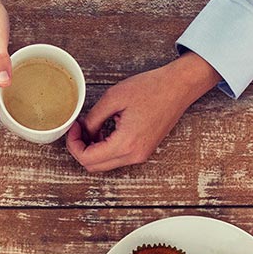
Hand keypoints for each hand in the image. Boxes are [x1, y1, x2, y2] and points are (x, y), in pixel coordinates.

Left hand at [68, 54, 220, 171]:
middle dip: (80, 149)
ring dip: (92, 149)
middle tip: (78, 128)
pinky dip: (105, 148)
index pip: (87, 159)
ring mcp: (140, 155)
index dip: (73, 144)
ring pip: (105, 164)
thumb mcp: (114, 98)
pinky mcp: (143, 150)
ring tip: (91, 126)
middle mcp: (134, 155)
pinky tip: (104, 129)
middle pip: (94, 166)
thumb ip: (93, 118)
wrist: (178, 87)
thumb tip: (83, 130)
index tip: (74, 128)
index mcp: (126, 144)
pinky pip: (117, 157)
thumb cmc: (152, 88)